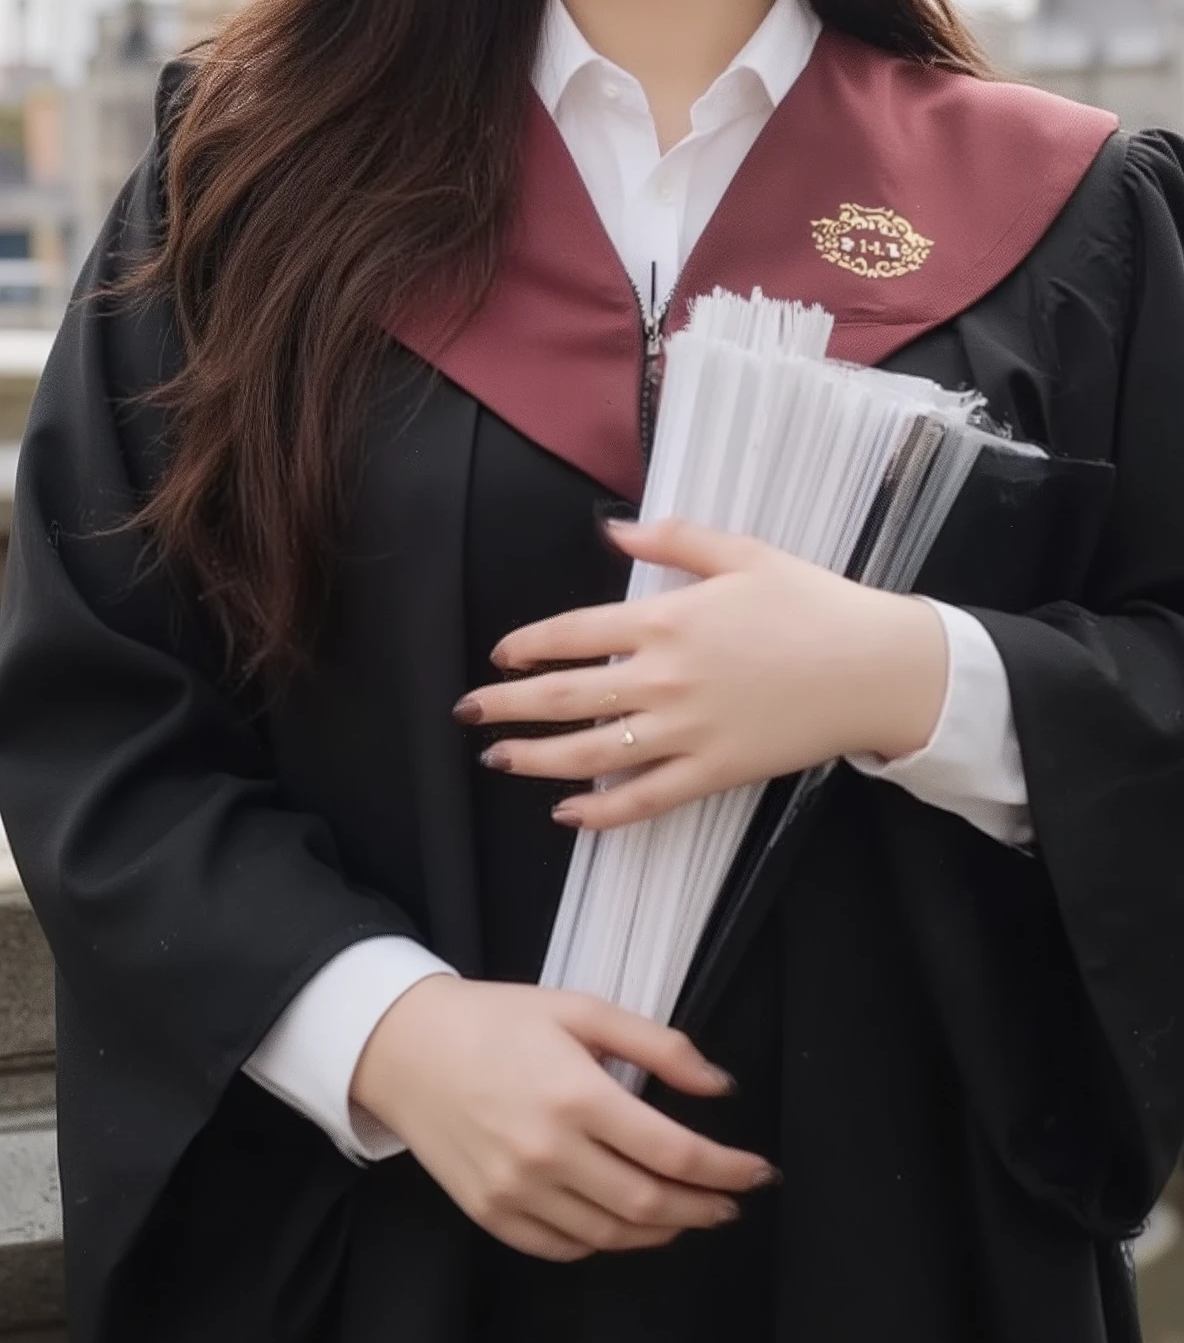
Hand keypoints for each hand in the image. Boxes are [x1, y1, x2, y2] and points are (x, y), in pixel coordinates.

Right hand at [351, 974, 776, 1259]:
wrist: (406, 1047)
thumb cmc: (497, 1020)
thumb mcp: (582, 1009)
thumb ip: (658, 1045)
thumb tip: (720, 1085)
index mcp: (575, 1093)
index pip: (672, 1150)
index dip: (725, 1167)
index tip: (756, 1171)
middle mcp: (547, 1151)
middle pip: (648, 1202)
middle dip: (703, 1207)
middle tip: (730, 1202)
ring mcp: (516, 1190)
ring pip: (610, 1233)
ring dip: (662, 1231)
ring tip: (688, 1214)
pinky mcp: (490, 1213)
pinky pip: (562, 1247)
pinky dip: (605, 1243)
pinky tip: (625, 1224)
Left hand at [457, 518, 947, 828]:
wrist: (874, 667)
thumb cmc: (812, 602)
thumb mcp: (743, 552)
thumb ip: (672, 539)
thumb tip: (610, 528)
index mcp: (667, 618)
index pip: (572, 633)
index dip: (527, 646)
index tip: (500, 655)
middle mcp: (665, 678)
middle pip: (565, 697)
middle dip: (506, 706)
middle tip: (468, 713)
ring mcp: (686, 730)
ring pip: (591, 754)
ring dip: (535, 760)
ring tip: (498, 761)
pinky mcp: (713, 772)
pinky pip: (644, 799)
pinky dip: (601, 812)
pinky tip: (567, 814)